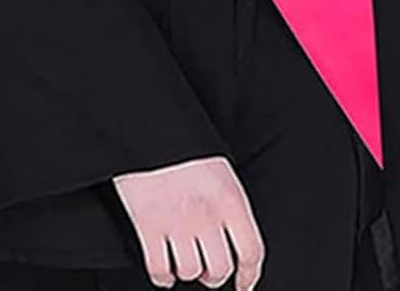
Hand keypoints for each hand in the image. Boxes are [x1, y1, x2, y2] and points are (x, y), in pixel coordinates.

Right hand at [113, 155, 265, 290]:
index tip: (244, 285)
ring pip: (190, 272)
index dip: (250, 276)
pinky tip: (164, 272)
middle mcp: (206, 215)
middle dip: (214, 275)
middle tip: (208, 270)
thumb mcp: (219, 167)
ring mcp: (177, 223)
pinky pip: (159, 270)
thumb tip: (233, 236)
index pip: (251, 252)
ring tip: (184, 262)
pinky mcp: (148, 227)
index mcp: (230, 198)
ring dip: (188, 272)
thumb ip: (228, 202)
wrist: (149, 124)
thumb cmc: (184, 142)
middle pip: (220, 269)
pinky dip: (163, 278)